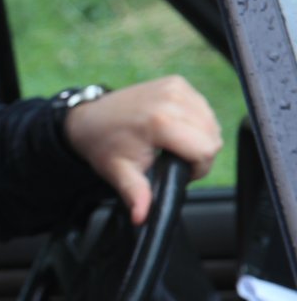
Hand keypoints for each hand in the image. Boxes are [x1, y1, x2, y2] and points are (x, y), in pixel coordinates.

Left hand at [62, 76, 222, 224]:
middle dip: (199, 155)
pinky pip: (203, 108)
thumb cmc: (104, 145)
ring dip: (199, 138)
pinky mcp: (177, 82)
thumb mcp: (120, 173)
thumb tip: (142, 218)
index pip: (205, 150)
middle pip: (212, 137)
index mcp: (160, 121)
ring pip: (212, 123)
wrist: (88, 119)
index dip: (197, 168)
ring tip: (171, 145)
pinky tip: (174, 129)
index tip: (178, 172)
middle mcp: (171, 99)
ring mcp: (175, 87)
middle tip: (172, 159)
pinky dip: (196, 122)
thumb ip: (136, 195)